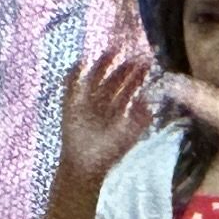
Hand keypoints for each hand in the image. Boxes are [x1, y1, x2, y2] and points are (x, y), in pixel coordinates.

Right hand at [55, 44, 158, 186]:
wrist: (84, 167)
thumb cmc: (107, 154)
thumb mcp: (129, 136)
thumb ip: (140, 121)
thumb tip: (149, 103)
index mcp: (115, 110)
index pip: (126, 89)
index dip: (136, 77)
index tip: (146, 64)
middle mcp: (101, 103)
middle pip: (113, 81)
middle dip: (124, 69)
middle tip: (133, 55)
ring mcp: (85, 103)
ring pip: (95, 79)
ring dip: (102, 65)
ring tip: (111, 52)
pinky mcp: (69, 105)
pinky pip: (70, 86)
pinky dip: (73, 74)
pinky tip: (80, 63)